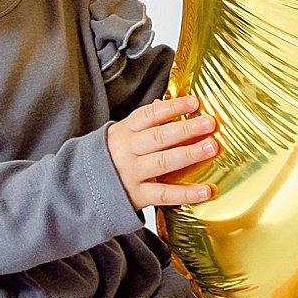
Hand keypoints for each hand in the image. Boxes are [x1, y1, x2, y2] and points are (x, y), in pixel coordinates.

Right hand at [106, 94, 221, 211]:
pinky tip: (206, 190)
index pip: (150, 114)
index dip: (172, 107)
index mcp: (125, 131)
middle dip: (186, 129)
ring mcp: (133, 173)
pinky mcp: (139, 196)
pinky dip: (187, 193)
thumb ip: (145, 122)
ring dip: (189, 154)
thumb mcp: (123, 134)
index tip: (194, 102)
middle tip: (209, 122)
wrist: (86, 187)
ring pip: (163, 162)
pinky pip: (165, 194)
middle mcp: (129, 150)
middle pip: (159, 137)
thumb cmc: (112, 156)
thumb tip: (165, 101)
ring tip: (211, 147)